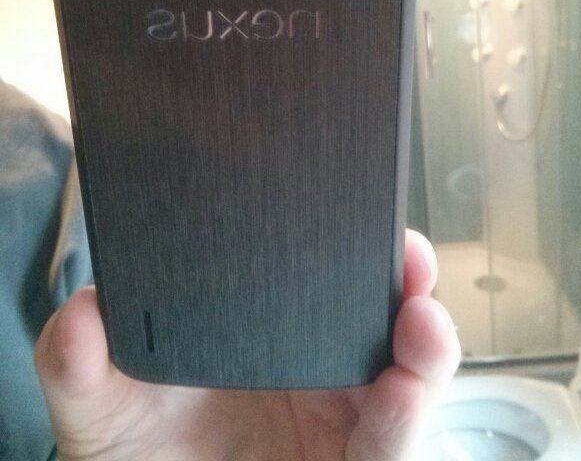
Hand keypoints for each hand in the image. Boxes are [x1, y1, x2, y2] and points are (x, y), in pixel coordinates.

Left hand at [35, 230, 458, 459]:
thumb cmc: (139, 449)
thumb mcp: (100, 404)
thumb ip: (81, 362)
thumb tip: (80, 312)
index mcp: (266, 336)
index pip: (320, 281)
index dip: (349, 249)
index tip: (360, 218)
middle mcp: (314, 372)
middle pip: (380, 320)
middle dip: (405, 283)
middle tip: (409, 257)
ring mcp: (337, 420)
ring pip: (404, 379)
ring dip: (425, 350)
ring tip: (421, 324)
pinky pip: (388, 446)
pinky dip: (404, 419)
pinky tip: (401, 392)